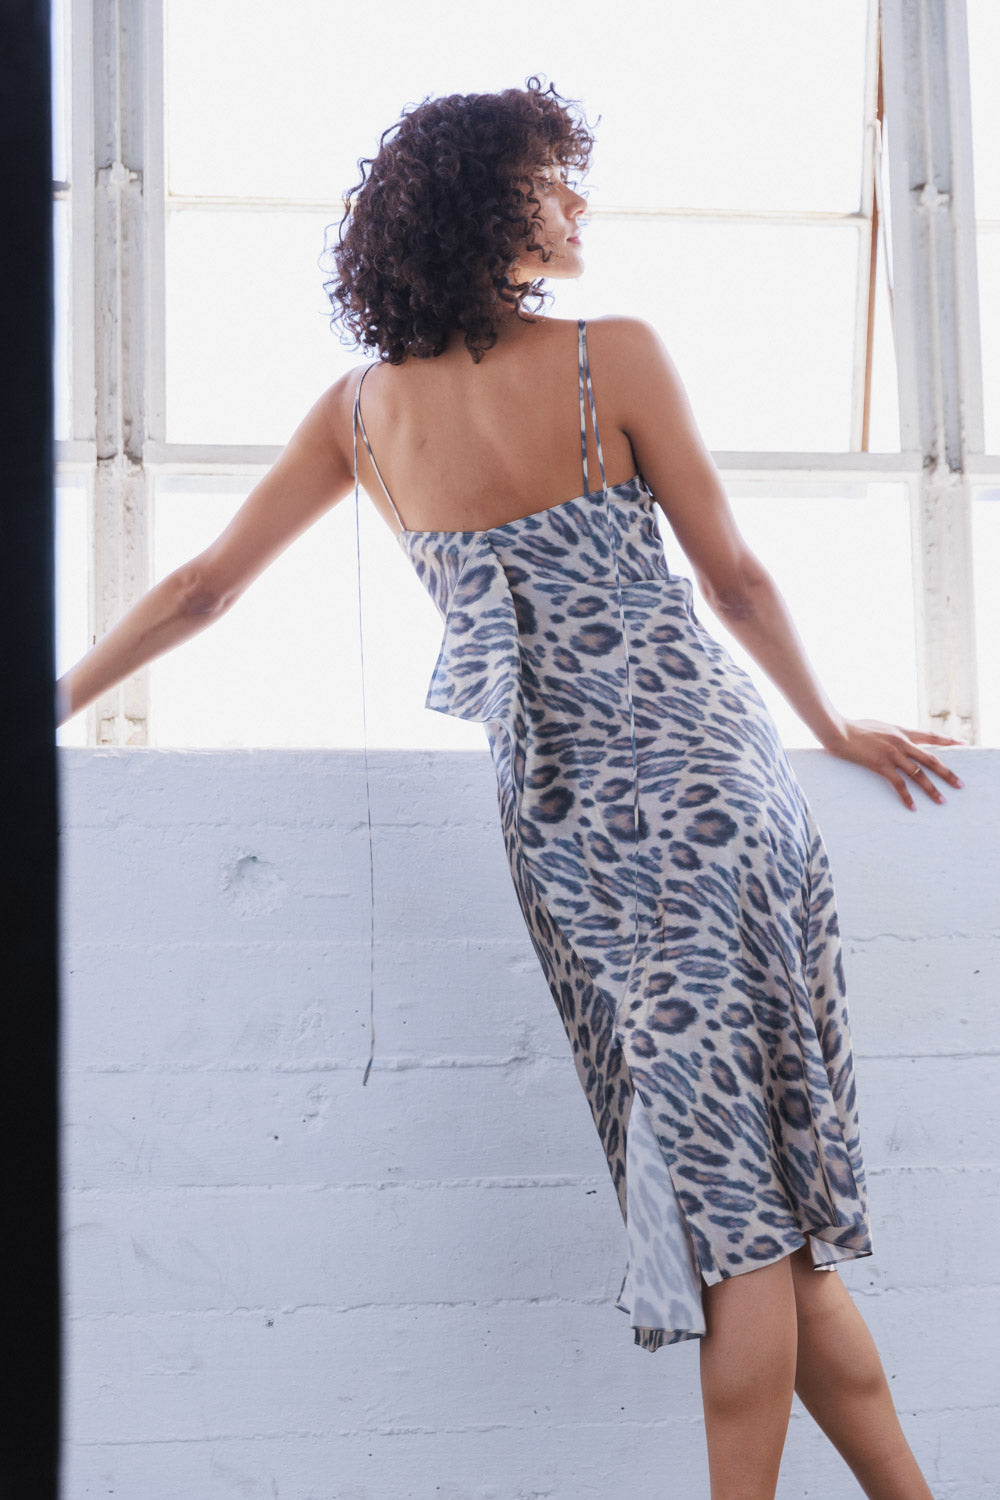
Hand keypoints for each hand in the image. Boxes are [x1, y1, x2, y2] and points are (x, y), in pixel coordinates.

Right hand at [821, 717, 965, 810]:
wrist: (837, 729)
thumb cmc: (853, 727)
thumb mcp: (879, 726)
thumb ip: (891, 734)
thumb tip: (898, 740)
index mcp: (901, 731)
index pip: (930, 735)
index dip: (947, 739)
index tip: (963, 743)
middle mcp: (901, 742)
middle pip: (930, 759)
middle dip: (947, 773)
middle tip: (960, 785)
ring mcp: (892, 753)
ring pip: (918, 774)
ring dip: (931, 789)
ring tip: (941, 801)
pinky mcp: (880, 764)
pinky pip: (898, 784)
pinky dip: (906, 797)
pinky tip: (913, 807)